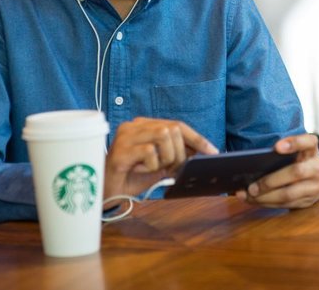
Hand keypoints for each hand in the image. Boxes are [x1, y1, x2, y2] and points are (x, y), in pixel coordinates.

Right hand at [103, 117, 217, 199]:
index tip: (212, 151)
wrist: (106, 193)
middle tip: (172, 168)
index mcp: (145, 125)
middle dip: (179, 152)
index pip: (177, 125)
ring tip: (154, 168)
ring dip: (166, 158)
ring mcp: (126, 136)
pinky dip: (152, 166)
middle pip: (172, 129)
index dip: (197, 138)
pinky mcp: (120, 150)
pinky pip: (149, 152)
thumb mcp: (160, 165)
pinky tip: (140, 170)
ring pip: (163, 136)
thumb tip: (202, 152)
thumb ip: (177, 156)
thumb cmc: (132, 177)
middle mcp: (134, 125)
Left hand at [236, 134, 318, 208]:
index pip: (308, 142)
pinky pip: (286, 204)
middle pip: (295, 173)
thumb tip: (252, 162)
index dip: (294, 143)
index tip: (276, 147)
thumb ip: (282, 152)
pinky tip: (255, 201)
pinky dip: (268, 203)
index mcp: (311, 149)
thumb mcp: (297, 151)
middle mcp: (317, 167)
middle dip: (270, 181)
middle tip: (251, 187)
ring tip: (249, 196)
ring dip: (266, 197)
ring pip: (289, 194)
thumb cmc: (299, 160)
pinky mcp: (310, 201)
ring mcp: (316, 186)